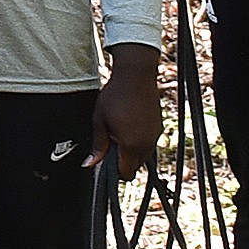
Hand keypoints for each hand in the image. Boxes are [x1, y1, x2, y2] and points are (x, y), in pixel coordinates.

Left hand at [98, 43, 161, 182]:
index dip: (115, 172)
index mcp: (131, 145)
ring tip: (120, 132)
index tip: (107, 161)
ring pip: (144, 156)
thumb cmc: (115, 96)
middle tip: (112, 144)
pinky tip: (130, 126)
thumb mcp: (100, 120)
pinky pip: (149, 144)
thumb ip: (98, 145)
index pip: (126, 173)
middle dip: (124, 162)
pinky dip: (140, 142)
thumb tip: (90, 164)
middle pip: (136, 167)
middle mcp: (146, 144)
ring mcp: (155, 136)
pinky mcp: (159, 128)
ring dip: (133, 152)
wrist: (136, 75)